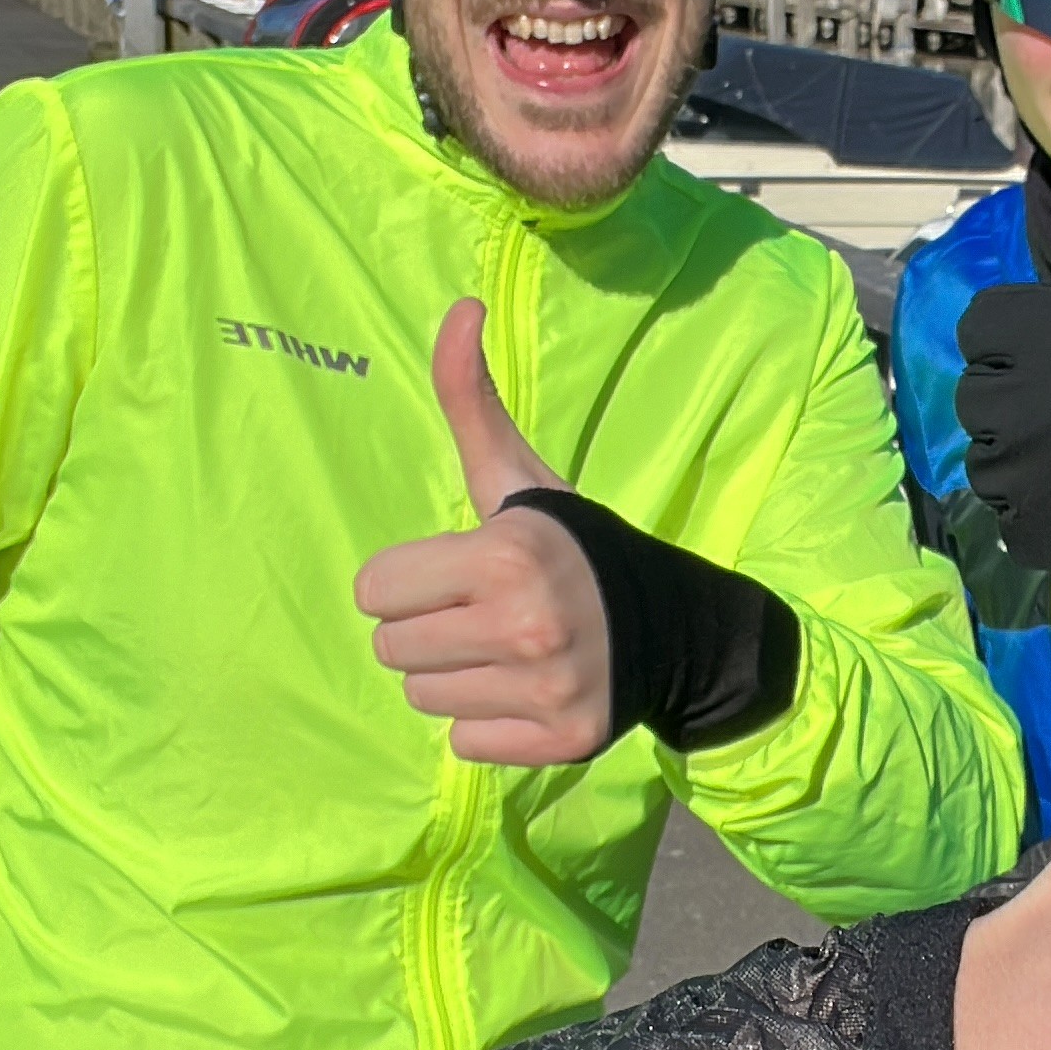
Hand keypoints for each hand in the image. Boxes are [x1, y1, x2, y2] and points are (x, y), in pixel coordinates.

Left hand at [355, 301, 612, 765]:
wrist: (677, 627)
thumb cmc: (576, 547)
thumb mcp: (520, 475)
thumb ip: (472, 397)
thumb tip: (461, 306)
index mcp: (505, 555)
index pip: (373, 591)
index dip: (409, 579)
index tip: (458, 573)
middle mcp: (526, 625)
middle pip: (391, 649)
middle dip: (428, 629)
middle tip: (482, 613)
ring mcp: (547, 688)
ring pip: (423, 698)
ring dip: (454, 677)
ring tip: (505, 651)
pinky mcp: (562, 740)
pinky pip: (464, 743)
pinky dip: (489, 723)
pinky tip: (527, 690)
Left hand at [955, 110, 1050, 593]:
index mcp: (1021, 330)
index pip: (981, 328)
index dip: (1024, 335)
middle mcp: (1004, 401)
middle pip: (978, 395)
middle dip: (1018, 394)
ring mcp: (1020, 472)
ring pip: (989, 460)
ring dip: (1023, 455)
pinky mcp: (1040, 530)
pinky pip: (1012, 519)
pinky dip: (1041, 512)